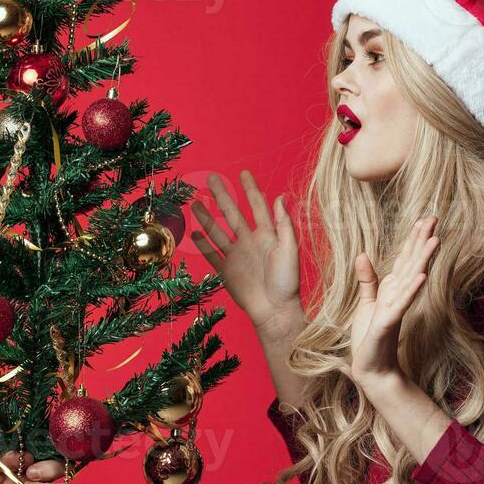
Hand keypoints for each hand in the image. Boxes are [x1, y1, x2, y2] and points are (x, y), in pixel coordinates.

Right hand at [191, 170, 304, 342]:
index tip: (243, 174)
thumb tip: (280, 197)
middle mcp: (250, 242)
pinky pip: (212, 254)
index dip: (250, 190)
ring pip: (218, 231)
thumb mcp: (289, 249)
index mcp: (267, 234)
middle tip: (211, 179)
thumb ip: (284, 224)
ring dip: (207, 217)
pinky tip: (194, 233)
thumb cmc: (287, 282)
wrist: (275, 310)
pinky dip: (203, 244)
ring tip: (196, 203)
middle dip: (222, 195)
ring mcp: (236, 256)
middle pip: (232, 213)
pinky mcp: (227, 271)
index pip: (257, 206)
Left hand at [348, 216, 439, 385]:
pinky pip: (402, 303)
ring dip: (423, 259)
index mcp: (393, 288)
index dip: (414, 239)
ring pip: (412, 278)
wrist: (371, 367)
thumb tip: (363, 254)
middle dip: (422, 240)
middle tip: (435, 218)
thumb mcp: (366, 302)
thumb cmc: (369, 337)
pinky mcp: (389, 321)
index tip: (425, 219)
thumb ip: (368, 280)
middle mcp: (399, 295)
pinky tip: (421, 276)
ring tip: (435, 240)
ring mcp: (396, 307)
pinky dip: (412, 289)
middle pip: (412, 262)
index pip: (406, 259)